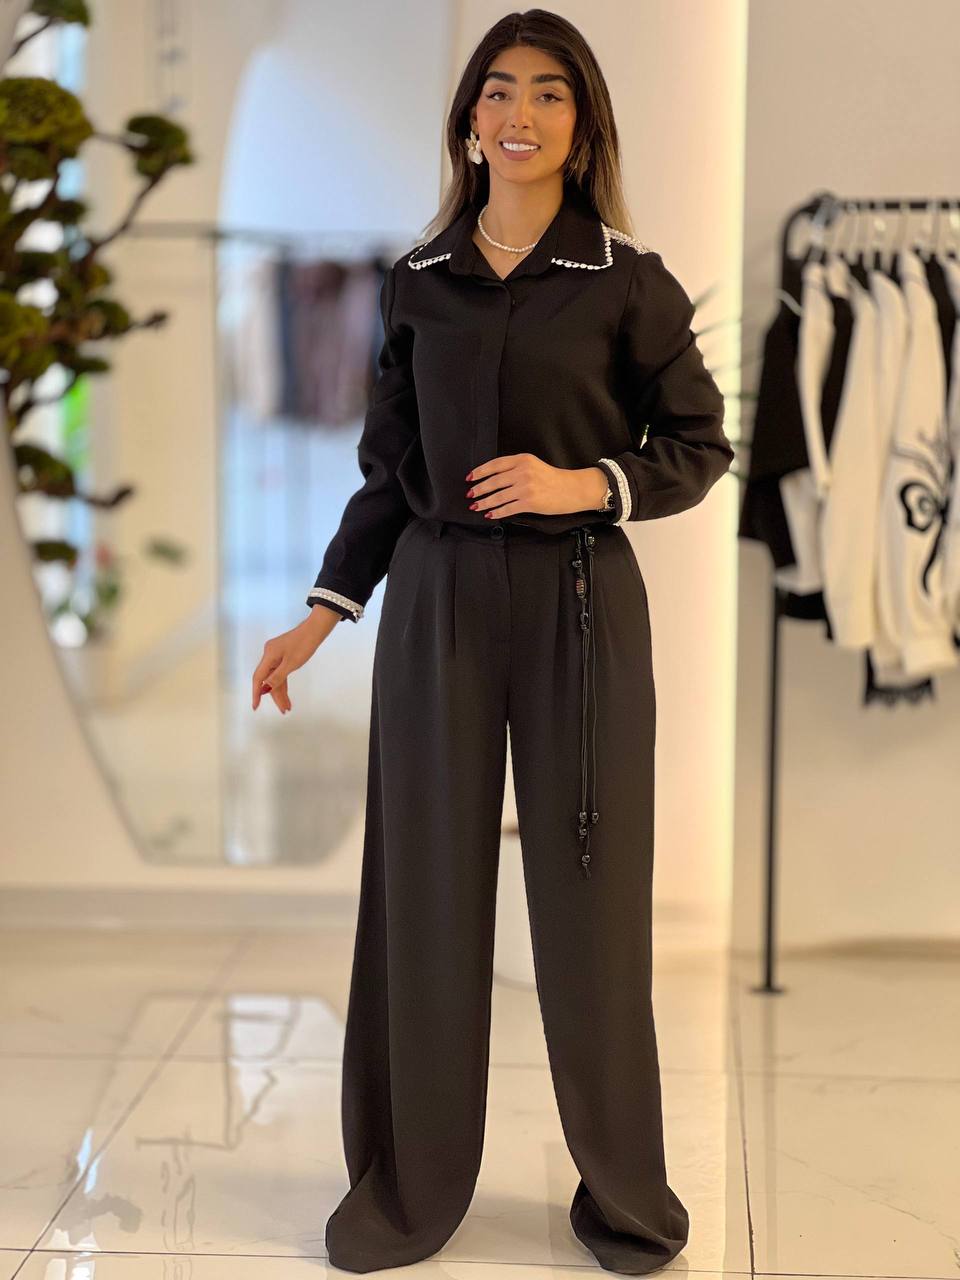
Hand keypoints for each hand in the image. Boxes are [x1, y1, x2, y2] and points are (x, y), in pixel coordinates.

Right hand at [251, 611, 335, 713]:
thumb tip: (265, 689)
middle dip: (274, 696)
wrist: (315, 630)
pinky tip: (286, 694)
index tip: (255, 706)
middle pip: (268, 680)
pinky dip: (283, 683)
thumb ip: (277, 677)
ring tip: (287, 707)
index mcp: (269, 655)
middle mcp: (269, 655)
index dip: (256, 693)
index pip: (258, 678)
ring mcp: (276, 655)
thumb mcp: (291, 663)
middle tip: (283, 710)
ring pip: (275, 677)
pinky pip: (280, 672)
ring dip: (281, 692)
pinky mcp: (283, 656)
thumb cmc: (304, 644)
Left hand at [465, 455, 608, 517]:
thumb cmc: (553, 478)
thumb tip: (493, 478)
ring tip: (475, 506)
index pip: (495, 465)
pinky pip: (507, 508)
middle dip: (479, 489)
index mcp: (522, 459)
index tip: (470, 477)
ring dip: (484, 502)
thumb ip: (515, 468)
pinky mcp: (529, 502)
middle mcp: (523, 472)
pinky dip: (497, 512)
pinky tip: (490, 514)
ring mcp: (526, 488)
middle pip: (494, 481)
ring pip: (498, 496)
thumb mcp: (533, 465)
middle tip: (470, 494)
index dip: (480, 471)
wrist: (572, 489)